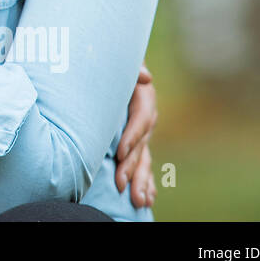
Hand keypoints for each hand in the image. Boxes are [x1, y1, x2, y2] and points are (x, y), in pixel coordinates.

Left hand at [115, 64, 158, 206]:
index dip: (132, 136)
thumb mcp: (120, 59)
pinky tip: (146, 198)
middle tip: (122, 186)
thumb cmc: (112, 61)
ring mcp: (142, 131)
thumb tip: (146, 77)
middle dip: (132, 167)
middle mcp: (146, 117)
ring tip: (139, 201)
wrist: (115, 63)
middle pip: (142, 145)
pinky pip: (143, 162)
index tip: (120, 153)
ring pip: (144, 158)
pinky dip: (145, 180)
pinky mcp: (136, 141)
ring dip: (141, 181)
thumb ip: (132, 66)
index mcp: (143, 98)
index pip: (141, 119)